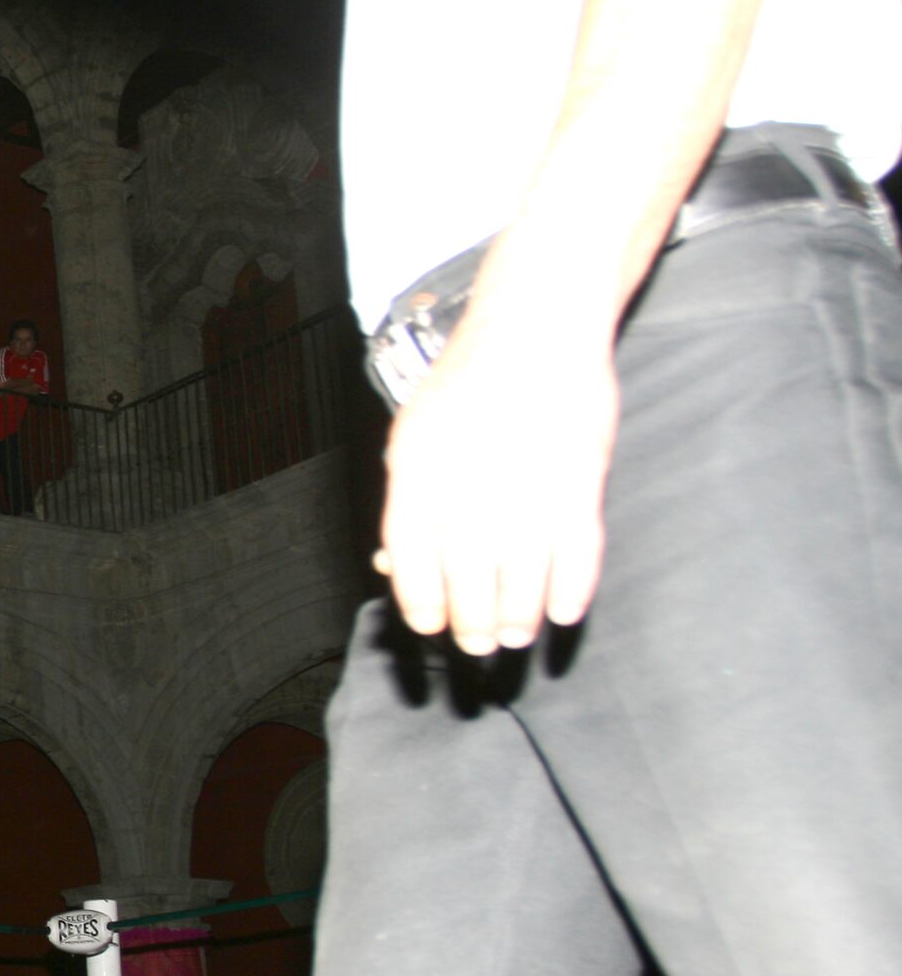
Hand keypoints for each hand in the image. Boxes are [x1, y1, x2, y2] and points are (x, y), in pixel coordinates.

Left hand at [375, 284, 619, 655]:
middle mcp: (470, 486)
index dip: (420, 603)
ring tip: (516, 635)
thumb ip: (406, 500)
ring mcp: (528, 486)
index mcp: (419, 472)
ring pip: (522, 578)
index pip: (411, 560)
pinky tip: (563, 614)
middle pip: (467, 579)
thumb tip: (394, 567)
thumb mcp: (412, 435)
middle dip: (471, 623)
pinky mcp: (580, 482)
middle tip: (477, 645)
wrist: (534, 330)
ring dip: (519, 617)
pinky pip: (578, 554)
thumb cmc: (465, 384)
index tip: (430, 627)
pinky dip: (572, 591)